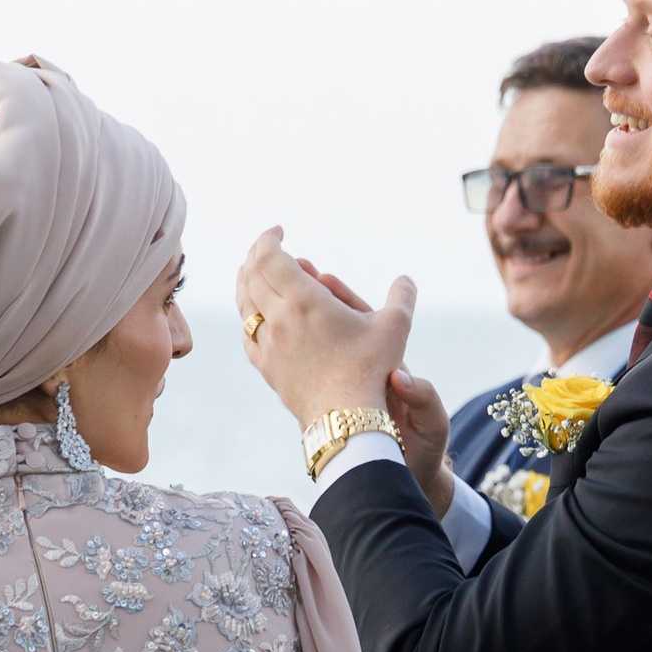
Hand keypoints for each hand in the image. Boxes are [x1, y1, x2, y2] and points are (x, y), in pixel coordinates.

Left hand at [235, 228, 413, 434]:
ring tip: (254, 274)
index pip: (269, 256)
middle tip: (267, 248)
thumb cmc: (372, 371)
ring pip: (244, 304)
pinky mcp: (266, 368)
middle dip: (256, 255)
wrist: (346, 420)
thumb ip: (402, 298)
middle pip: (251, 275)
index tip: (278, 231)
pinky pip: (247, 335)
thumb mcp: (395, 328)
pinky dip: (248, 316)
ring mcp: (268, 345)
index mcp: (303, 300)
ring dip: (246, 282)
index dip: (268, 238)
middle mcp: (278, 319)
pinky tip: (255, 315)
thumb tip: (407, 279)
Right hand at [294, 264, 452, 515]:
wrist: (406, 473)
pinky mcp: (330, 402)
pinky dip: (288, 349)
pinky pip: (305, 366)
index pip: (365, 321)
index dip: (344, 299)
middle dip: (312, 297)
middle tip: (290, 270)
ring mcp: (344, 382)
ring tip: (270, 295)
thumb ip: (423, 399)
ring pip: (315, 343)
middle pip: (334, 324)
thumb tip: (402, 382)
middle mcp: (364, 369)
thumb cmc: (423, 448)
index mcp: (387, 365)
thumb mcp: (430, 422)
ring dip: (295, 318)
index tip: (323, 279)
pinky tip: (265, 336)